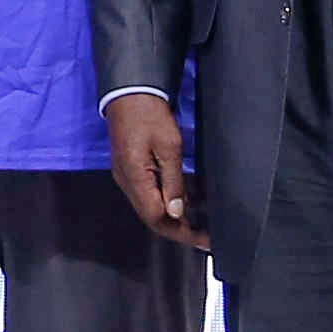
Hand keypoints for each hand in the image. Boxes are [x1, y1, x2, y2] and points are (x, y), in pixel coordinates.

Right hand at [105, 90, 209, 251]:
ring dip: (175, 217)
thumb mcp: (169, 146)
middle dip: (179, 229)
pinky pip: (149, 194)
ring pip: (151, 207)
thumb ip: (174, 182)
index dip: (181, 232)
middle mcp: (127, 182)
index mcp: (134, 178)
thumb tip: (178, 212)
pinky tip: (187, 202)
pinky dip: (168, 202)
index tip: (204, 239)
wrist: (129, 91)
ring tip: (201, 222)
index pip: (156, 218)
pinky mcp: (131, 169)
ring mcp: (127, 176)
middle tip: (206, 235)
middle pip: (152, 217)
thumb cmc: (149, 114)